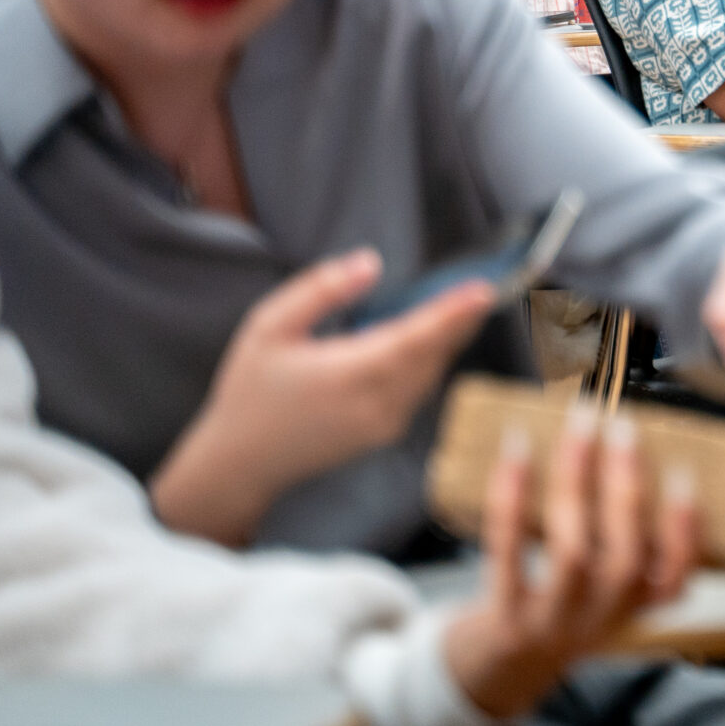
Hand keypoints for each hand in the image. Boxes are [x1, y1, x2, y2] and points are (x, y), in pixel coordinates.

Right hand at [150, 250, 496, 543]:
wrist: (241, 462)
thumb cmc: (250, 391)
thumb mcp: (269, 328)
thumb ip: (321, 291)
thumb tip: (371, 263)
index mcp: (349, 374)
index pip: (415, 337)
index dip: (452, 313)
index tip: (483, 290)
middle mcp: (377, 403)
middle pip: (433, 354)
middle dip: (460, 320)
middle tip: (481, 287)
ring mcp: (385, 424)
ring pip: (430, 373)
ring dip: (446, 341)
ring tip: (459, 306)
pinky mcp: (385, 434)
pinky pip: (419, 389)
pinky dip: (428, 362)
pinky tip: (424, 340)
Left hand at [441, 411, 698, 719]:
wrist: (499, 674)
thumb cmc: (559, 608)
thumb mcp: (602, 591)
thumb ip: (622, 540)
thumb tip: (627, 446)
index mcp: (633, 609)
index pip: (675, 578)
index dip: (685, 531)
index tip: (685, 474)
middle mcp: (599, 620)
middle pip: (624, 559)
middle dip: (627, 487)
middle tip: (623, 426)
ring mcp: (552, 624)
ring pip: (572, 555)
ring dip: (575, 484)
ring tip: (578, 430)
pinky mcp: (504, 620)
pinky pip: (508, 556)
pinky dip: (510, 502)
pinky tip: (515, 456)